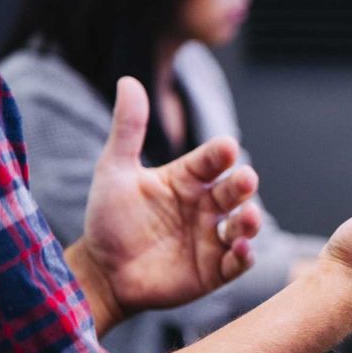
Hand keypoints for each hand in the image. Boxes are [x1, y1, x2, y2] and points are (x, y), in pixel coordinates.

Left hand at [68, 77, 261, 330]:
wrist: (101, 272)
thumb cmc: (109, 219)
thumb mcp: (114, 171)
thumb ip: (128, 129)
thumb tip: (129, 80)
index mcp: (188, 179)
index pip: (211, 160)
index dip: (219, 154)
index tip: (226, 147)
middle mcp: (206, 206)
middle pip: (233, 191)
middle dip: (242, 185)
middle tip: (245, 179)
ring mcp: (212, 238)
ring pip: (242, 225)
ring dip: (250, 221)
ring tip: (248, 218)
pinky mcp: (214, 270)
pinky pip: (237, 262)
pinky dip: (244, 256)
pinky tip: (241, 249)